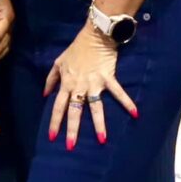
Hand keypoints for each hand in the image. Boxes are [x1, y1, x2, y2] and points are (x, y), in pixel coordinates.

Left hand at [44, 26, 136, 148]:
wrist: (95, 35)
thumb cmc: (77, 48)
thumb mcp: (59, 62)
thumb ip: (51, 79)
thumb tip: (45, 94)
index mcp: (67, 83)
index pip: (58, 106)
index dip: (55, 121)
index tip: (52, 137)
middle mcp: (79, 86)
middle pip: (74, 111)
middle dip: (72, 129)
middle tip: (70, 146)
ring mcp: (94, 83)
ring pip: (95, 107)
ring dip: (99, 124)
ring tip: (102, 140)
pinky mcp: (108, 78)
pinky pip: (118, 92)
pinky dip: (127, 102)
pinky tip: (135, 113)